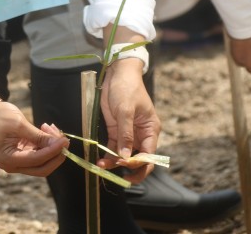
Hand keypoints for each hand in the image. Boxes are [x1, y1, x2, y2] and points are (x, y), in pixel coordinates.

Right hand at [0, 100, 67, 176]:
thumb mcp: (19, 124)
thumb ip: (38, 136)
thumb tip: (58, 143)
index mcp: (8, 159)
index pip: (37, 160)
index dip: (53, 151)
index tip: (65, 140)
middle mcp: (12, 165)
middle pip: (42, 168)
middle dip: (55, 154)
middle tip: (63, 138)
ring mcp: (17, 161)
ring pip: (42, 161)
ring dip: (51, 147)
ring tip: (50, 127)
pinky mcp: (21, 154)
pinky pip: (38, 153)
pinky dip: (45, 143)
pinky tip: (46, 130)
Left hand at [95, 59, 159, 183]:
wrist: (117, 73)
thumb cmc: (127, 88)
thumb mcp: (126, 110)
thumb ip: (126, 134)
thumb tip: (125, 156)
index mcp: (151, 130)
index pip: (149, 155)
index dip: (139, 164)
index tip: (125, 165)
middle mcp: (141, 135)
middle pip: (138, 159)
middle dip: (128, 169)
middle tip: (117, 177)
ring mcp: (128, 134)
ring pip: (123, 155)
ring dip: (114, 163)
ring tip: (101, 167)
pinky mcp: (115, 131)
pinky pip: (112, 148)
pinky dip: (107, 155)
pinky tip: (99, 160)